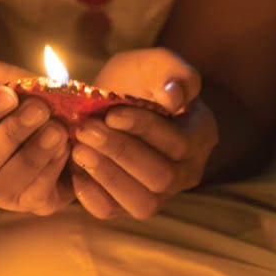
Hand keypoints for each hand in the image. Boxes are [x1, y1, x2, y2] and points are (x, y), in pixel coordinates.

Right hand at [0, 60, 76, 215]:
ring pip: (3, 186)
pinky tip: (66, 146)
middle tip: (39, 109)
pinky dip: (51, 169)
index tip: (7, 93)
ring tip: (57, 129)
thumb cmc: (19, 97)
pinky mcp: (28, 203)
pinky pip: (34, 195)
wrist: (60, 121)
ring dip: (33, 155)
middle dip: (10, 134)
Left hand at [70, 48, 218, 219]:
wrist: (112, 102)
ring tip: (78, 149)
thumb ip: (171, 70)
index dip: (144, 130)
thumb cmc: (137, 80)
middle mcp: (187, 171)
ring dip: (107, 176)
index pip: (179, 142)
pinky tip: (76, 170)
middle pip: (162, 177)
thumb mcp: (153, 63)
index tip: (112, 113)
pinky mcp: (128, 205)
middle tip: (86, 128)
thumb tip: (174, 98)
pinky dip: (92, 195)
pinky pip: (112, 212)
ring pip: (143, 203)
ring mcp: (160, 193)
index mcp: (200, 134)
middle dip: (120, 152)